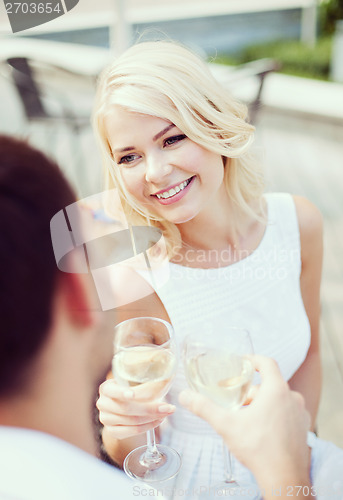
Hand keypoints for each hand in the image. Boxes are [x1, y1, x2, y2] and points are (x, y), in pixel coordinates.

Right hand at [97, 377, 174, 439]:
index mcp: (106, 388)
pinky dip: (147, 427)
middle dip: (150, 408)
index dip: (122, 392)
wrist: (123, 404)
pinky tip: (157, 421)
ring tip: (166, 413)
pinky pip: (132, 432)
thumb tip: (168, 375)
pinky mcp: (112, 431)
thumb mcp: (136, 380)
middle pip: (126, 408)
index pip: (113, 391)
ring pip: (132, 421)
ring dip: (152, 418)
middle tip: (168, 407)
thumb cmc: (132, 388)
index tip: (133, 394)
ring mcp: (106, 419)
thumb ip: (148, 377)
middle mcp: (103, 404)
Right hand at [179, 355, 310, 492]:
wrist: (284, 478)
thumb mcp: (226, 425)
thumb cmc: (259, 449)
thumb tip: (185, 396)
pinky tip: (262, 429)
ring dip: (264, 403)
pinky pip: (288, 413)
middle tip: (238, 398)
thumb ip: (204, 408)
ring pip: (280, 399)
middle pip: (271, 383)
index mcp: (276, 390)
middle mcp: (292, 398)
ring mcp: (300, 414)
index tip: (243, 362)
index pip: (267, 362)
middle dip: (252, 389)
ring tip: (247, 415)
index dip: (253, 359)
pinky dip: (275, 415)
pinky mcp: (303, 429)